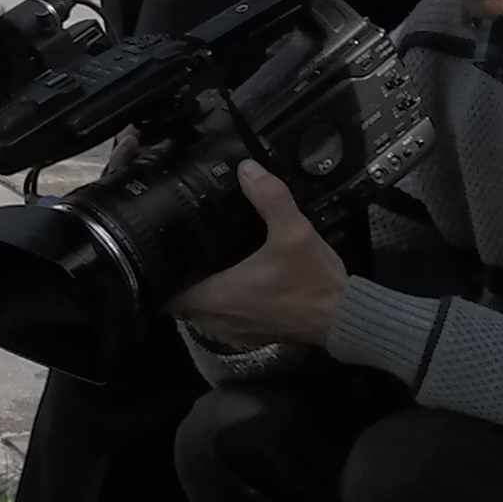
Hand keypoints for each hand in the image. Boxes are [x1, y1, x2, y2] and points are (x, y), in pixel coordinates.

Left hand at [166, 163, 348, 347]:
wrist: (345, 317)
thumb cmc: (314, 282)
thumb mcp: (294, 233)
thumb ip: (269, 199)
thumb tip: (246, 168)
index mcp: (217, 297)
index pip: (165, 291)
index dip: (157, 271)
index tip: (156, 248)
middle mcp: (216, 319)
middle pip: (177, 299)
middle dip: (175, 276)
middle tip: (177, 246)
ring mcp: (231, 330)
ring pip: (197, 310)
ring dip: (196, 289)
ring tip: (197, 258)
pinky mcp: (248, 334)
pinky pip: (218, 317)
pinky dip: (217, 301)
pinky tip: (226, 277)